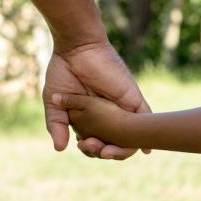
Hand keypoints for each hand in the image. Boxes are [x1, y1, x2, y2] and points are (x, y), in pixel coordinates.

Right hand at [42, 41, 150, 159]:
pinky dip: (146, 135)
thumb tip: (60, 149)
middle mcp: (107, 115)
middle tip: (92, 146)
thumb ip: (56, 125)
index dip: (91, 150)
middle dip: (104, 152)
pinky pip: (144, 118)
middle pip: (113, 144)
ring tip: (108, 151)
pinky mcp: (131, 98)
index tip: (82, 145)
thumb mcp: (54, 103)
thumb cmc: (62, 71)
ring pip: (129, 137)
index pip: (95, 143)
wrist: (76, 48)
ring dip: (122, 150)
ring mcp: (120, 108)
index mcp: (90, 118)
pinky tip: (146, 149)